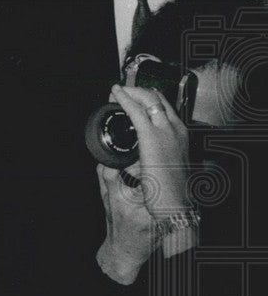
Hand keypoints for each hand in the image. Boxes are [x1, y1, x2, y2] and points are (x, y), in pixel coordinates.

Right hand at [95, 86, 191, 281]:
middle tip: (120, 91)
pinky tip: (146, 115)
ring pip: (164, 105)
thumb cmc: (157, 197)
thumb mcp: (130, 181)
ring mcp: (180, 136)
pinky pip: (169, 116)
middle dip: (136, 91)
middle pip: (154, 100)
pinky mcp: (183, 142)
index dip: (124, 97)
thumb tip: (105, 156)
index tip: (113, 92)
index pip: (139, 108)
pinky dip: (155, 109)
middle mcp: (171, 133)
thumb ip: (113, 167)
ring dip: (147, 98)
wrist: (177, 211)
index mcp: (157, 140)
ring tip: (131, 97)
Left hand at [109, 84, 189, 215]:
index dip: (146, 98)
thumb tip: (131, 158)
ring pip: (149, 99)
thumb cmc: (168, 191)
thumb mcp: (161, 168)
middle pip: (157, 99)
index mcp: (179, 135)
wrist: (175, 205)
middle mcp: (176, 129)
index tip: (131, 96)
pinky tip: (116, 94)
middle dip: (136, 91)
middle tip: (119, 91)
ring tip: (115, 91)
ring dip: (130, 92)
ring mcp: (167, 131)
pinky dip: (125, 100)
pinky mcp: (153, 137)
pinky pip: (137, 112)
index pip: (164, 107)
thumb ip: (148, 158)